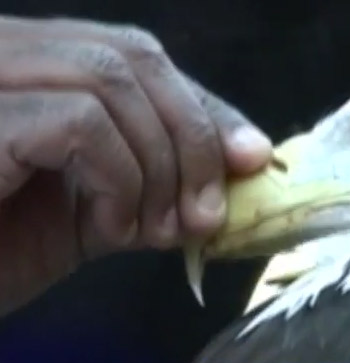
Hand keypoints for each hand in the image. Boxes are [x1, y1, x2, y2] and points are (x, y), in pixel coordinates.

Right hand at [0, 16, 271, 315]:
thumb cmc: (1, 250)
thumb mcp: (97, 210)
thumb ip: (156, 182)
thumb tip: (232, 175)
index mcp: (37, 67)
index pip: (140, 57)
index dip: (204, 106)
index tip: (252, 158)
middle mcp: (6, 51)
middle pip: (134, 57)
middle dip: (193, 137)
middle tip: (206, 212)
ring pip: (112, 82)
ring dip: (159, 167)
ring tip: (155, 229)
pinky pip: (78, 123)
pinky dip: (118, 178)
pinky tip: (109, 225)